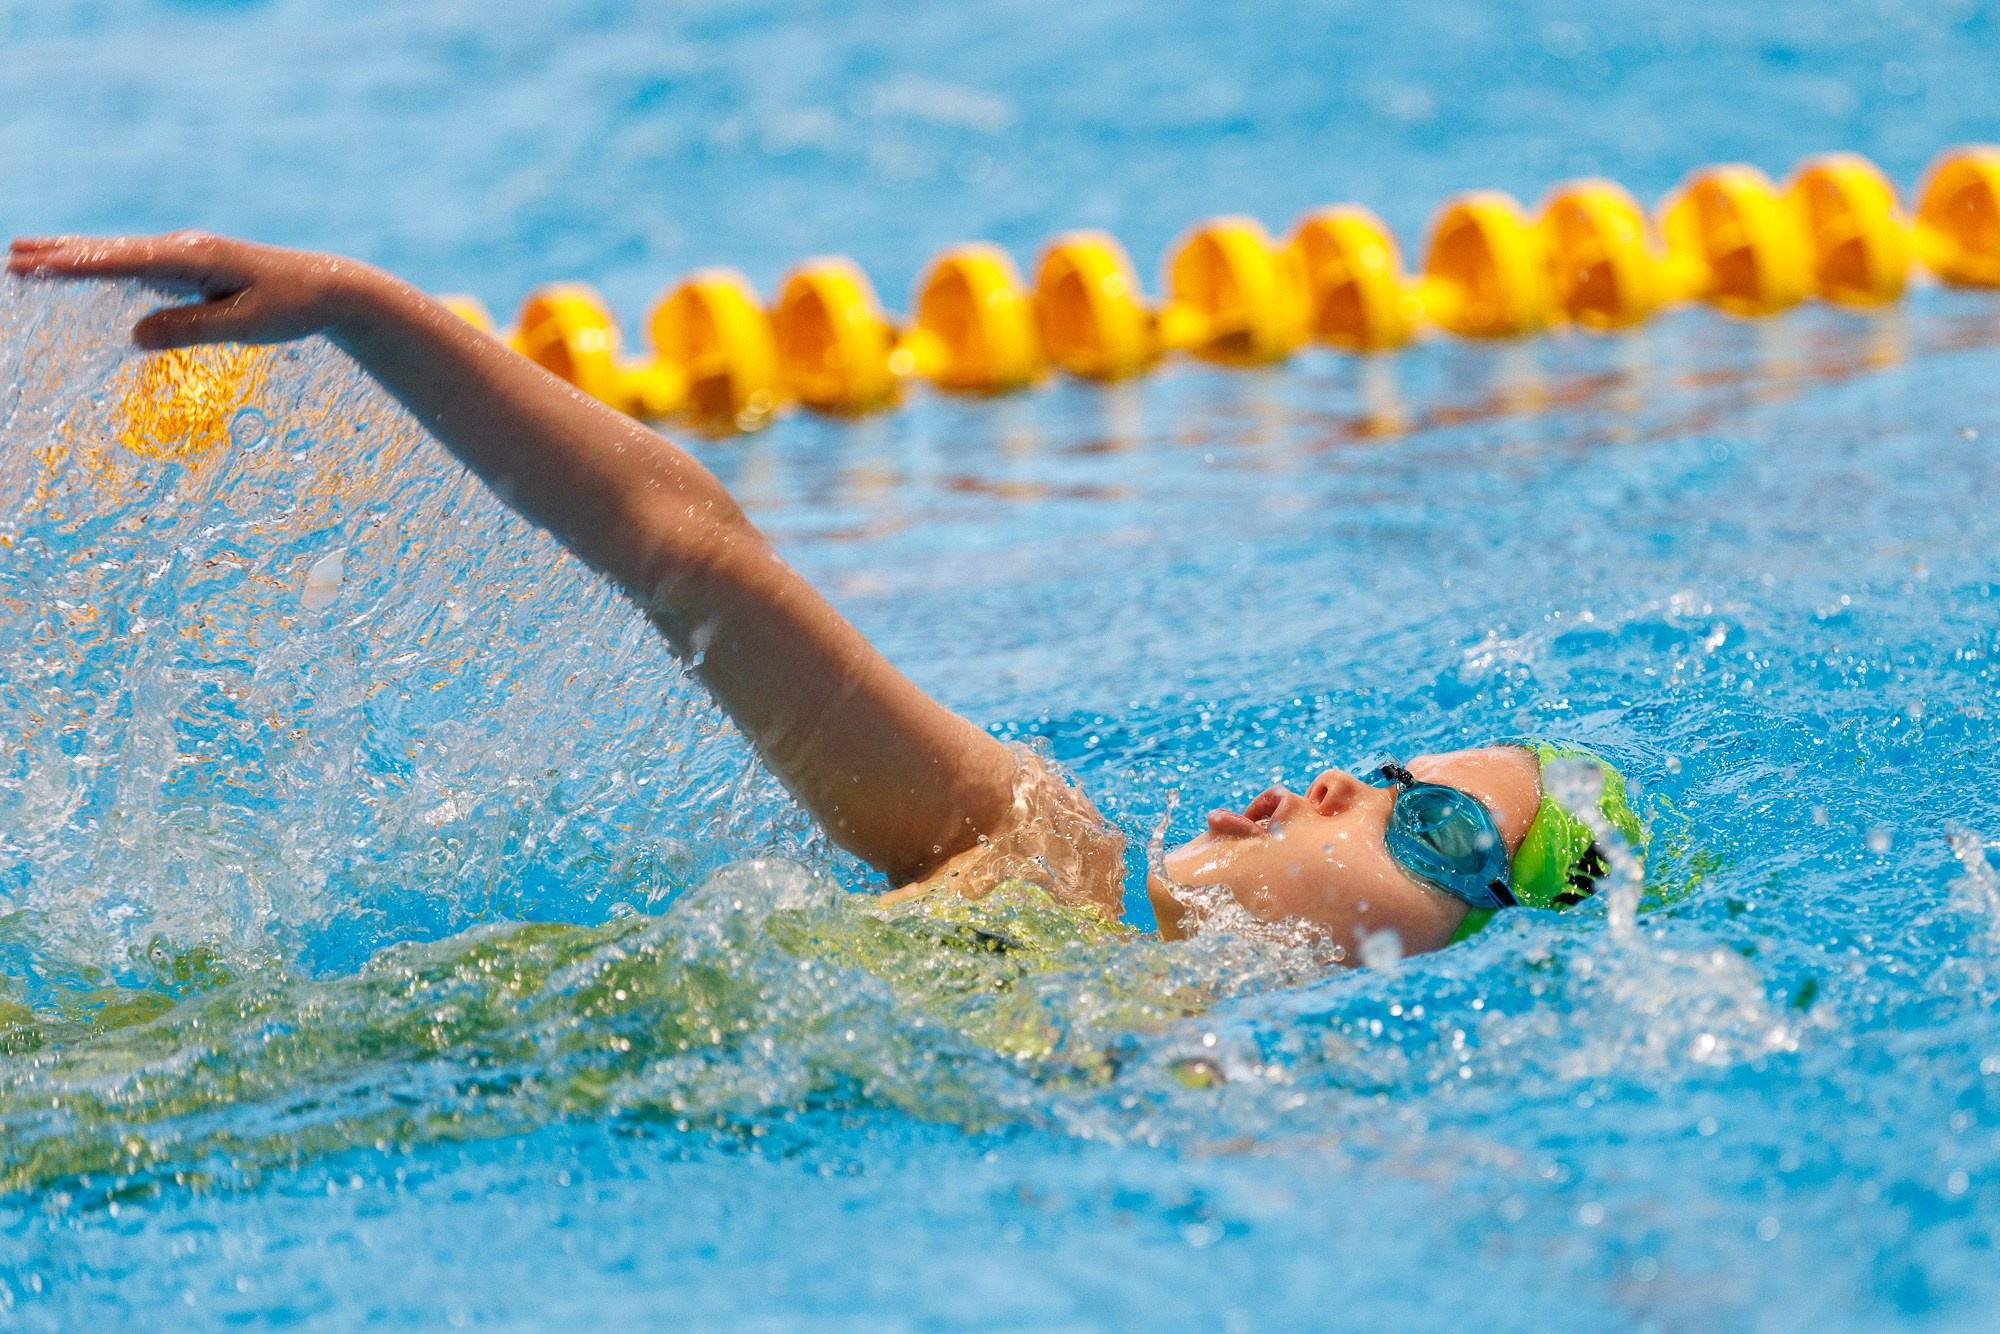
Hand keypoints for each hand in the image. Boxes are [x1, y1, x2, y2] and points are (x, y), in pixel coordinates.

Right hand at [7, 231, 368, 350]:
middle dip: (60, 256)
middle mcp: (185, 249)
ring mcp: (186, 256)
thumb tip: (134, 336)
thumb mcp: (246, 326)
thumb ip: (190, 330)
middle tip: (11, 260)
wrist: (330, 288)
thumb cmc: (294, 308)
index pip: (125, 262)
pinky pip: (136, 265)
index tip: (37, 267)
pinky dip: (101, 264)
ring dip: (72, 256)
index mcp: (195, 257)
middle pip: (111, 252)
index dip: (79, 266)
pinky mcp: (192, 267)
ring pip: (118, 255)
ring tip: (26, 256)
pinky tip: (81, 267)